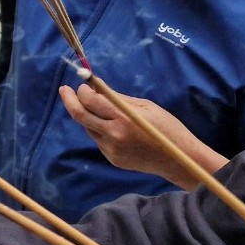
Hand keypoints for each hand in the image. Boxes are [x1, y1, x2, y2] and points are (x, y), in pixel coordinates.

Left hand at [59, 84, 228, 189]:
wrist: (180, 161)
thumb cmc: (167, 129)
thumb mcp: (146, 107)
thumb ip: (118, 98)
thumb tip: (96, 88)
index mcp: (123, 119)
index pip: (91, 101)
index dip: (82, 90)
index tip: (82, 84)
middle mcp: (113, 135)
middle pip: (79, 115)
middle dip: (69, 99)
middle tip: (64, 89)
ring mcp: (111, 149)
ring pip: (88, 127)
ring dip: (87, 115)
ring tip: (95, 107)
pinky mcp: (112, 159)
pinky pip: (98, 139)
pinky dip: (98, 128)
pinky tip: (109, 125)